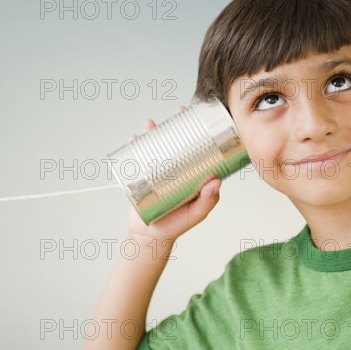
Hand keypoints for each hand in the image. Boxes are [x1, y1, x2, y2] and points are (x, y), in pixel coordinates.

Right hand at [125, 106, 221, 242]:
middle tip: (177, 113)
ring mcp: (155, 170)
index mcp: (189, 173)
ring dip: (152, 131)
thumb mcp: (196, 213)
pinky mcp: (140, 176)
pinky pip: (136, 158)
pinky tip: (133, 139)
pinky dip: (133, 146)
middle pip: (174, 141)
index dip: (198, 131)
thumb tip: (217, 181)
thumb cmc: (177, 225)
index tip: (200, 117)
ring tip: (150, 125)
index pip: (196, 147)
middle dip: (175, 124)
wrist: (150, 236)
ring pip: (154, 145)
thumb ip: (208, 200)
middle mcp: (173, 168)